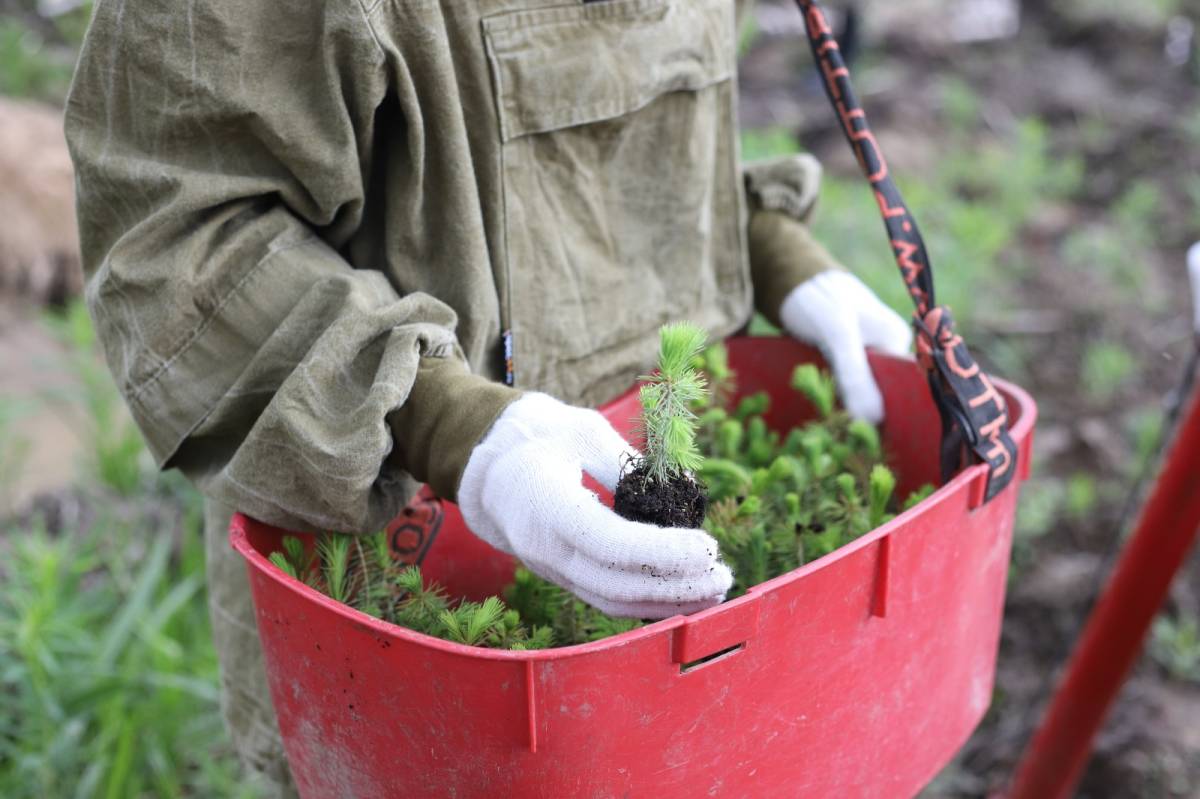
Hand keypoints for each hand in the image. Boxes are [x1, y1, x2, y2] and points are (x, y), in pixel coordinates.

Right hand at [457, 393, 732, 618]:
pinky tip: (685, 595)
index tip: (707, 546)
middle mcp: (544, 549)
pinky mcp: (563, 576)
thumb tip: (681, 494)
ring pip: (612, 601)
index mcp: (545, 506)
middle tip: (724, 574)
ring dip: (668, 602)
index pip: (609, 543)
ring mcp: (551, 570)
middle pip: (615, 584)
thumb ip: (628, 466)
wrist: (488, 467)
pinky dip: (648, 602)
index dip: (662, 552)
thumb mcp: (583, 431)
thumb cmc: (538, 437)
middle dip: (676, 585)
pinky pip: (606, 598)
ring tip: (715, 590)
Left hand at [779, 270, 912, 423]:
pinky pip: (845, 384)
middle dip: (867, 412)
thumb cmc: (816, 298)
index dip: (890, 412)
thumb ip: (856, 375)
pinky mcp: (842, 357)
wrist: (787, 278)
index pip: (904, 386)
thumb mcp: (838, 335)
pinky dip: (836, 396)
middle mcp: (885, 347)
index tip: (870, 436)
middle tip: (847, 435)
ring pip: (862, 390)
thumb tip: (873, 419)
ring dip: (849, 406)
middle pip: (883, 391)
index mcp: (896, 339)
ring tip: (835, 427)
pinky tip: (826, 410)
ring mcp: (864, 352)